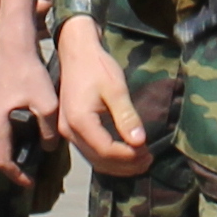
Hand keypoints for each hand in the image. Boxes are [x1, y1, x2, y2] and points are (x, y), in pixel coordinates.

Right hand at [0, 40, 57, 190]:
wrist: (15, 47)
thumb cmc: (30, 73)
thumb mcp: (47, 104)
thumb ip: (48, 130)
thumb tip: (49, 147)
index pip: (2, 160)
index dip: (16, 175)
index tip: (30, 182)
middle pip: (1, 150)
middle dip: (17, 162)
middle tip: (35, 169)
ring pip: (1, 138)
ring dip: (16, 147)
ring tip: (35, 152)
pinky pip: (1, 126)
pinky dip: (14, 134)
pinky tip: (30, 131)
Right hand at [51, 14, 149, 173]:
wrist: (76, 52)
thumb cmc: (97, 66)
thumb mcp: (116, 89)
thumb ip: (126, 117)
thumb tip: (140, 142)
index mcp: (80, 120)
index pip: (106, 151)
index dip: (129, 156)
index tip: (149, 152)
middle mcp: (69, 130)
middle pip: (99, 160)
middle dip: (126, 165)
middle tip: (149, 160)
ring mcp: (67, 131)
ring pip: (94, 159)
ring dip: (118, 164)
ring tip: (142, 158)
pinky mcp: (70, 128)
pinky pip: (90, 151)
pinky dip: (109, 156)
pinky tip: (126, 152)